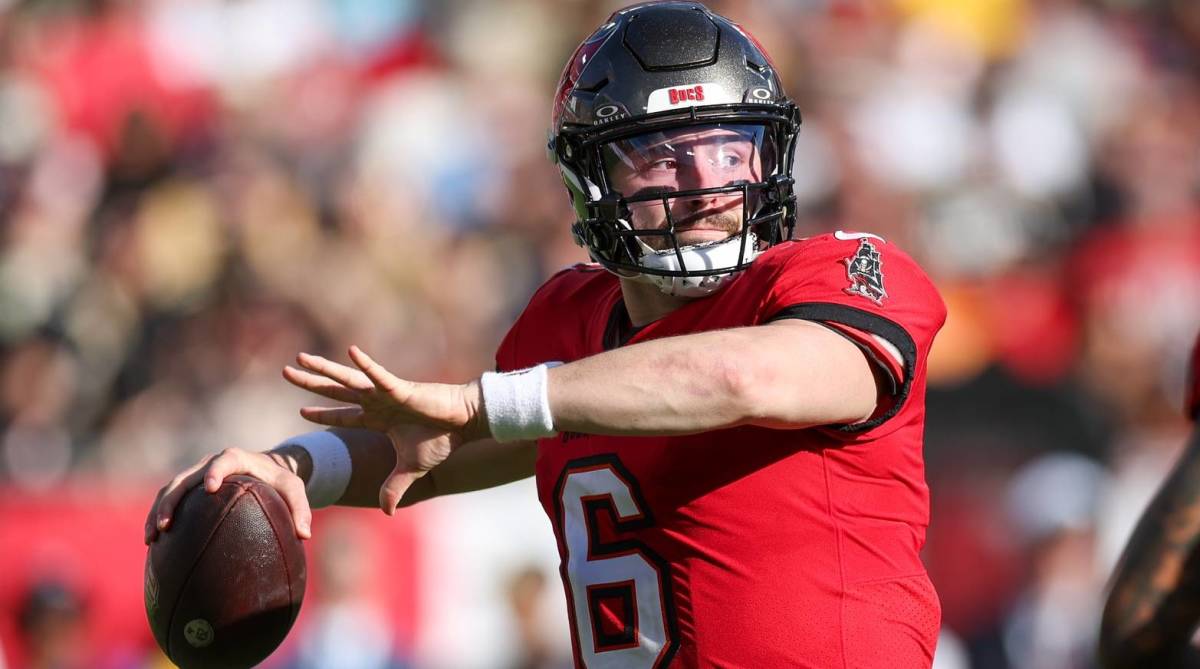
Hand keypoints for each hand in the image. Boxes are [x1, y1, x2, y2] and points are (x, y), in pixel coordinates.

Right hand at [144, 447, 312, 544]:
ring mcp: (197, 474)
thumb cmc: (281, 480)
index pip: (224, 461)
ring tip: (150, 539)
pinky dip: (158, 516)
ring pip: (170, 489)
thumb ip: (301, 508)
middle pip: (185, 478)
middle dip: (171, 500)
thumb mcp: (295, 489)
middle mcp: (211, 463)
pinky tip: (153, 542)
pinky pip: (170, 499)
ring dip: (157, 511)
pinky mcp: (190, 487)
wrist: (266, 468)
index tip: (209, 488)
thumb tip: (304, 535)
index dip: (215, 472)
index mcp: (237, 459)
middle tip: (165, 526)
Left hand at [282, 346, 487, 514]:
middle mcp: (377, 402)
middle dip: (310, 383)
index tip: (301, 411)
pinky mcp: (401, 389)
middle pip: (335, 391)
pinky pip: (379, 375)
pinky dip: (365, 365)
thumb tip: (387, 512)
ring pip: (347, 379)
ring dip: (324, 369)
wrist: (463, 424)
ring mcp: (386, 393)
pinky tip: (350, 352)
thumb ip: (394, 487)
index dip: (322, 414)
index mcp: (378, 419)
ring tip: (300, 358)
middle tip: (285, 372)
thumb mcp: (411, 468)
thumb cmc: (440, 439)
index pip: (343, 416)